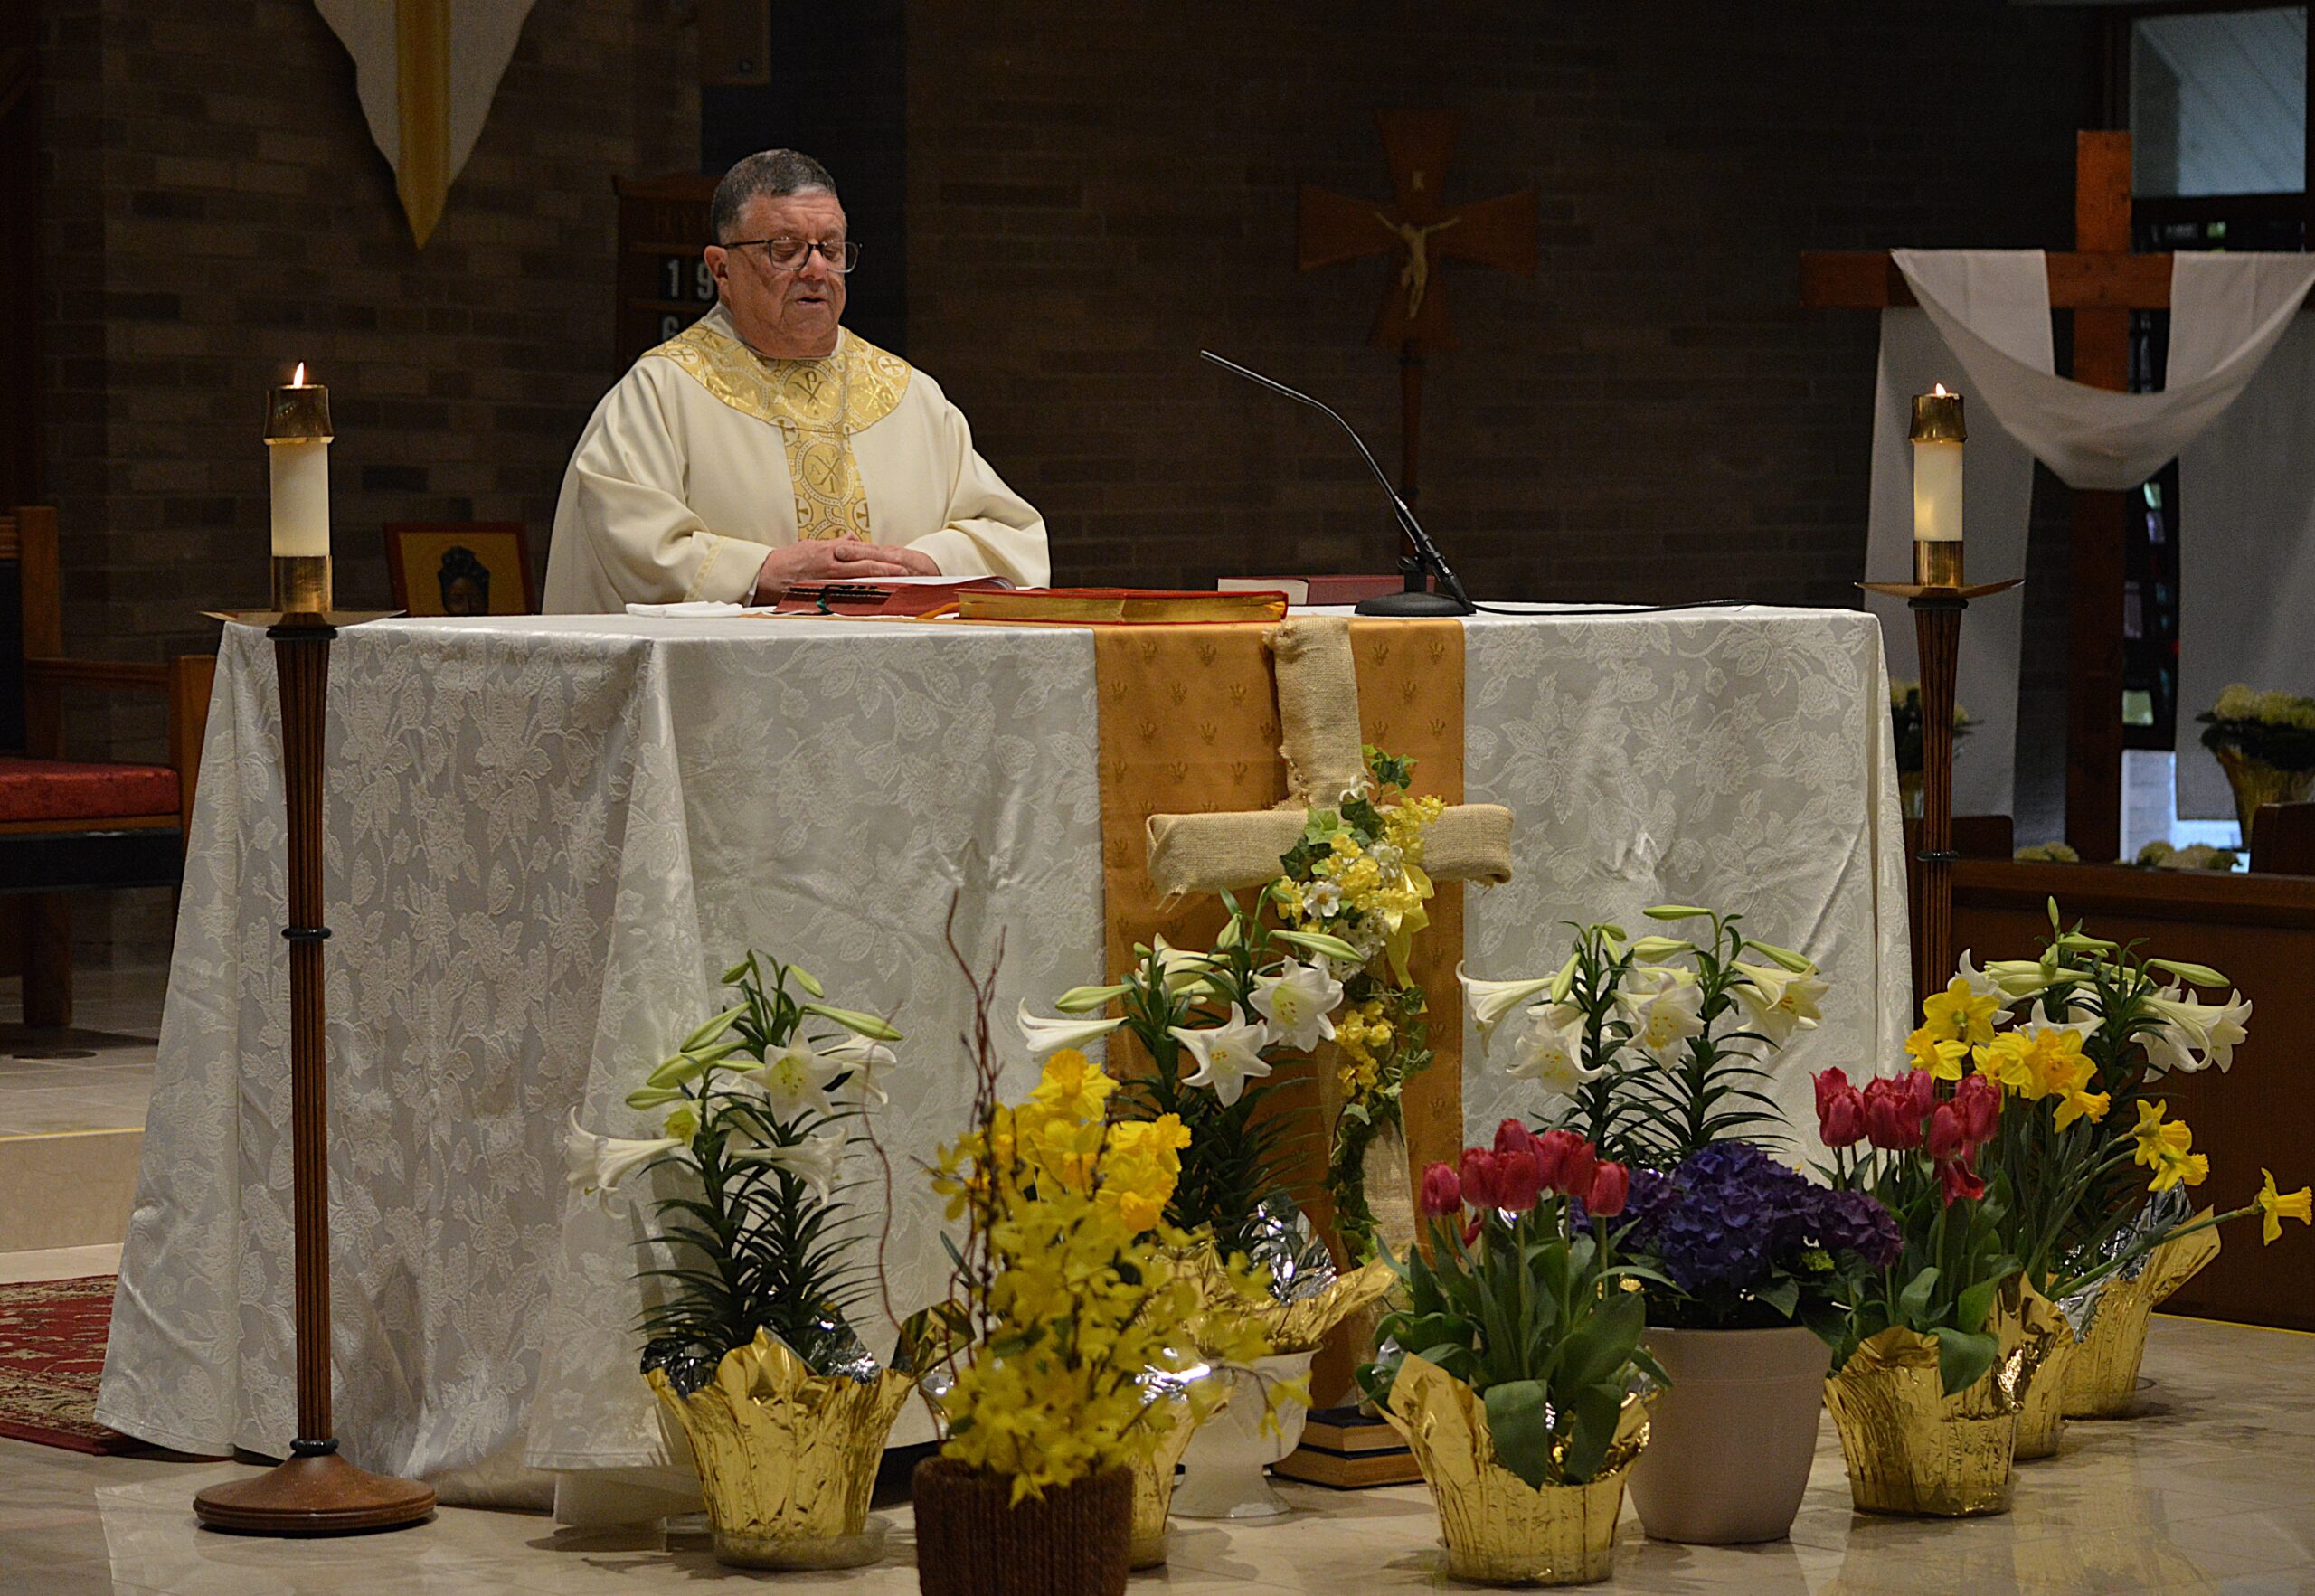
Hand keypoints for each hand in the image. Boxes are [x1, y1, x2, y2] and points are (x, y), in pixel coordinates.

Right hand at [751, 540, 940, 599]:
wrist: (767, 574)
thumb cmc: (789, 560)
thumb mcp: (813, 545)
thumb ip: (835, 544)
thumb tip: (852, 539)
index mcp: (833, 550)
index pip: (865, 552)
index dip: (884, 556)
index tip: (900, 560)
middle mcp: (834, 562)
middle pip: (868, 564)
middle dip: (890, 567)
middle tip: (909, 571)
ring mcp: (830, 577)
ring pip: (862, 577)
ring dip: (882, 580)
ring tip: (900, 583)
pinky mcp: (823, 589)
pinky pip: (847, 593)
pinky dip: (863, 595)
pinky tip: (876, 598)